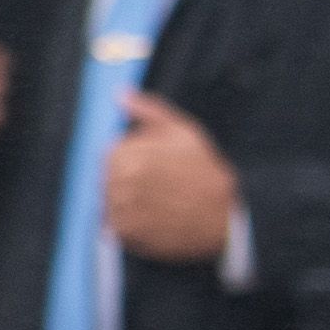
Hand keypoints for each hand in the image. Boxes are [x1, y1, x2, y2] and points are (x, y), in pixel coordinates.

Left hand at [106, 92, 237, 263]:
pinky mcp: (126, 235)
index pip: (108, 154)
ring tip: (156, 202)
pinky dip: (127, 223)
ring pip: (106, 201)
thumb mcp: (182, 131)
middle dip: (125, 179)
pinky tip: (152, 218)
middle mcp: (118, 184)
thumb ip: (148, 110)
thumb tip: (121, 94)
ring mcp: (120, 212)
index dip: (131, 158)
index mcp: (126, 156)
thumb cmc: (205, 171)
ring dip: (124, 201)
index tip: (153, 166)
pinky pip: (112, 226)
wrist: (226, 216)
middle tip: (157, 186)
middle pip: (104, 178)